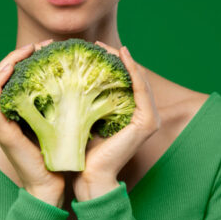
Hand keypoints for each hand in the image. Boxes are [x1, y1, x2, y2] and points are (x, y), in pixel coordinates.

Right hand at [0, 39, 64, 206]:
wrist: (49, 183)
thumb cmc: (54, 153)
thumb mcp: (55, 120)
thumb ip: (54, 102)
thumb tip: (74, 81)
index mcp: (12, 110)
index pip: (12, 76)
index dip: (24, 58)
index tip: (45, 47)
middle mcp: (0, 113)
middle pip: (1, 74)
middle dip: (19, 55)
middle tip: (41, 45)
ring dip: (9, 61)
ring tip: (30, 49)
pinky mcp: (0, 130)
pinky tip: (11, 68)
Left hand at [71, 41, 161, 200]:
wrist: (88, 175)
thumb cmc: (83, 150)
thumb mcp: (85, 118)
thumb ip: (88, 101)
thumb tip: (72, 78)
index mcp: (130, 115)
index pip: (124, 82)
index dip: (111, 64)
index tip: (92, 50)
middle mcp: (144, 115)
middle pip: (132, 78)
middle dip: (116, 59)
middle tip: (97, 44)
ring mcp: (148, 118)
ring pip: (138, 79)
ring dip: (124, 60)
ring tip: (106, 46)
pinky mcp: (147, 121)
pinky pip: (140, 88)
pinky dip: (133, 69)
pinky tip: (122, 54)